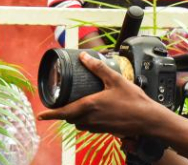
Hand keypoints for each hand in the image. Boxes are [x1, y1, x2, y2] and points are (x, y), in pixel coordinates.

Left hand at [37, 52, 162, 135]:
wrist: (147, 119)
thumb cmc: (133, 100)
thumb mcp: (116, 80)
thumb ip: (98, 68)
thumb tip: (84, 58)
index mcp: (89, 105)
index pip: (63, 112)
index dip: (50, 114)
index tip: (41, 115)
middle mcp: (90, 118)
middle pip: (70, 118)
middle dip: (65, 112)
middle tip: (64, 104)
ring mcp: (97, 126)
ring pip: (79, 123)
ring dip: (76, 116)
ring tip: (81, 105)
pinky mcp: (104, 130)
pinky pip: (89, 126)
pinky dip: (87, 120)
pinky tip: (98, 112)